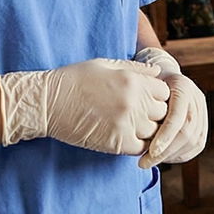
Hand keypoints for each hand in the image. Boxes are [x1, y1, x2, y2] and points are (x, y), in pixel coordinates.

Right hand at [0, 59, 168, 155]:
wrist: (48, 102)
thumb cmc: (74, 79)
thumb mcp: (105, 65)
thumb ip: (135, 68)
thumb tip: (158, 71)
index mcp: (133, 80)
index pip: (165, 92)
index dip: (157, 96)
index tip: (147, 99)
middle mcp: (134, 102)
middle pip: (162, 113)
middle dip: (155, 114)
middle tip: (141, 114)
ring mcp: (127, 124)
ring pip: (154, 132)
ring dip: (148, 131)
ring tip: (133, 127)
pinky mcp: (116, 143)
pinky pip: (141, 148)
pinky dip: (138, 145)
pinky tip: (127, 138)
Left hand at [133, 48, 206, 168]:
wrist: (163, 78)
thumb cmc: (145, 84)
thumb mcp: (140, 84)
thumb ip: (138, 96)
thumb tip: (128, 115)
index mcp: (182, 86)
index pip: (177, 115)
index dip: (165, 135)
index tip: (150, 151)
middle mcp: (196, 98)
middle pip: (187, 131)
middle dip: (166, 151)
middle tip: (144, 163)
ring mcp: (202, 111)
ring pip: (194, 141)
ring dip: (172, 155)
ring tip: (150, 161)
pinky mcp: (203, 123)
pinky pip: (197, 145)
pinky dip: (180, 155)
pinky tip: (163, 158)